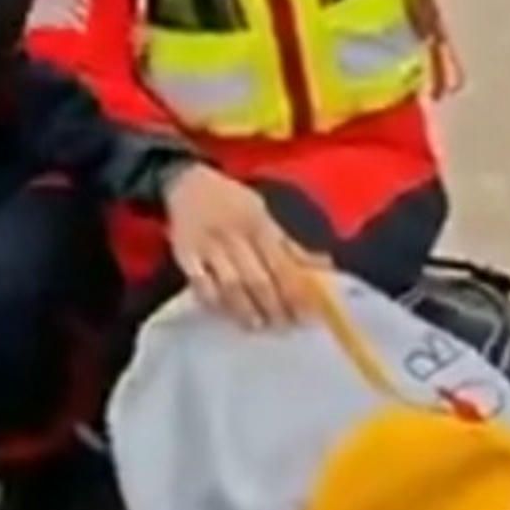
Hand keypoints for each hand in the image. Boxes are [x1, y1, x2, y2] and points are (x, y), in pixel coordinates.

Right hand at [162, 163, 328, 330]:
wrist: (187, 182)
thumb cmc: (232, 201)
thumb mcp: (264, 214)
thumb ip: (290, 244)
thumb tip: (325, 266)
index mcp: (260, 225)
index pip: (283, 264)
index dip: (296, 292)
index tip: (307, 315)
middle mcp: (236, 236)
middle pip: (258, 279)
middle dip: (273, 306)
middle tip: (284, 327)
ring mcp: (209, 246)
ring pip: (230, 284)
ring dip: (245, 309)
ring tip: (257, 326)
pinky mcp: (185, 254)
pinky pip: (199, 283)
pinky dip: (212, 301)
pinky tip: (224, 313)